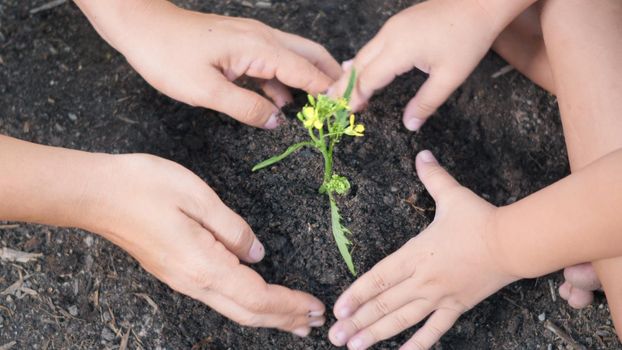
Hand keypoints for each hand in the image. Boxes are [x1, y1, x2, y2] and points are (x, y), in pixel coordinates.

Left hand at [78, 0, 340, 127]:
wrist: (141, 28)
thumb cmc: (167, 56)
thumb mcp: (206, 91)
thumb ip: (246, 108)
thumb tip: (277, 121)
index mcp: (259, 47)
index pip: (306, 70)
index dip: (329, 90)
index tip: (349, 108)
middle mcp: (262, 38)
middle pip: (310, 54)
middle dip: (330, 78)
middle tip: (345, 102)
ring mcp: (252, 38)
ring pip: (293, 58)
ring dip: (308, 80)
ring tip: (320, 108)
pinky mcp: (241, 45)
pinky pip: (273, 62)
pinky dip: (284, 81)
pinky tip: (282, 103)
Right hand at [82, 154, 324, 335]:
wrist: (94, 195)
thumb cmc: (143, 187)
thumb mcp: (198, 196)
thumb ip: (233, 229)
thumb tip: (258, 254)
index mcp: (204, 265)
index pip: (258, 297)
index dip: (290, 305)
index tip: (316, 307)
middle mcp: (194, 282)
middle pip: (249, 313)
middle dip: (285, 319)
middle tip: (315, 321)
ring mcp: (182, 280)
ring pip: (234, 309)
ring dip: (268, 315)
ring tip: (294, 318)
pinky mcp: (175, 272)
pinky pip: (220, 298)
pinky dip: (248, 304)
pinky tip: (256, 299)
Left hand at [328, 151, 517, 348]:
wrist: (514, 243)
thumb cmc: (481, 219)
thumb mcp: (452, 195)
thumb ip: (433, 176)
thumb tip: (422, 153)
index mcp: (415, 254)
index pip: (377, 278)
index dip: (355, 294)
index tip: (338, 308)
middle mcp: (422, 279)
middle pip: (383, 304)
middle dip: (357, 321)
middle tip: (335, 336)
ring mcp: (439, 296)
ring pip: (402, 320)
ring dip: (376, 334)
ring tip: (355, 346)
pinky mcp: (457, 307)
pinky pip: (434, 330)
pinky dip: (418, 344)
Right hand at [331, 0, 497, 130]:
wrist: (480, 1)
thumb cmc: (468, 38)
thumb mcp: (450, 76)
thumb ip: (427, 102)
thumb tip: (410, 125)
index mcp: (399, 49)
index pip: (368, 78)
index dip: (356, 97)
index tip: (345, 113)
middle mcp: (389, 35)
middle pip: (358, 64)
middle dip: (343, 85)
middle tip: (330, 104)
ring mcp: (392, 27)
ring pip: (363, 53)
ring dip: (351, 73)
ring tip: (338, 91)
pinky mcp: (398, 24)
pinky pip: (373, 45)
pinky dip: (362, 61)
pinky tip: (355, 68)